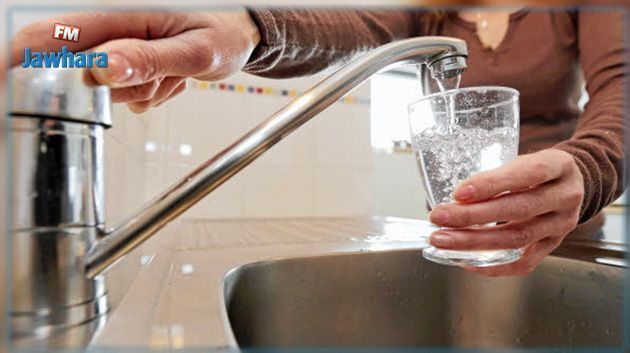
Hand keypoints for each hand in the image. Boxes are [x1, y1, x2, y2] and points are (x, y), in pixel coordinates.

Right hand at [11, 10, 260, 112]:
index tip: (4, 88)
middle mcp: (113, 27)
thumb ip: (149, 59)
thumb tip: (101, 69)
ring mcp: (119, 46)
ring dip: (139, 91)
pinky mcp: (128, 61)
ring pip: (105, 88)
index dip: (17, 61)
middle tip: (159, 79)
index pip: (52, 34)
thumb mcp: (194, 51)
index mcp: (122, 14)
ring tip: (171, 75)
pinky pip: (123, 93)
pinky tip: (170, 78)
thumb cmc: (223, 32)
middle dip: (115, 88)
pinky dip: (147, 94)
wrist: (239, 35)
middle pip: (79, 72)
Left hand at [428, 149, 583, 276]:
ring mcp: (562, 224)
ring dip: (475, 241)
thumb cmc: (537, 171)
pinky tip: (467, 261)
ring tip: (443, 240)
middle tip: (439, 217)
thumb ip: (496, 177)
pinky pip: (524, 263)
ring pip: (517, 238)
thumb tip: (454, 200)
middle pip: (518, 210)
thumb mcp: (523, 161)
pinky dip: (494, 266)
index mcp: (559, 166)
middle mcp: (565, 196)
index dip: (492, 184)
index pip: (526, 175)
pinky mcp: (553, 245)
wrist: (573, 184)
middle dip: (473, 216)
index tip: (459, 193)